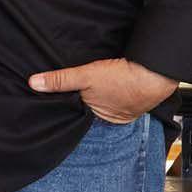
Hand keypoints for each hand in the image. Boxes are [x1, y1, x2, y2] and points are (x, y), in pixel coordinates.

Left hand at [27, 57, 176, 122]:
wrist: (156, 74)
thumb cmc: (123, 79)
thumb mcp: (86, 76)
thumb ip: (61, 80)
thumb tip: (35, 83)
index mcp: (98, 117)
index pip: (76, 111)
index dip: (68, 101)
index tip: (57, 94)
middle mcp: (111, 117)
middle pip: (90, 106)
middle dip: (83, 97)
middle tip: (77, 85)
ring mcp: (125, 109)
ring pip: (104, 100)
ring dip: (100, 92)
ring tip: (95, 82)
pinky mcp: (135, 98)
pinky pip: (118, 94)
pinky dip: (113, 88)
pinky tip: (111, 79)